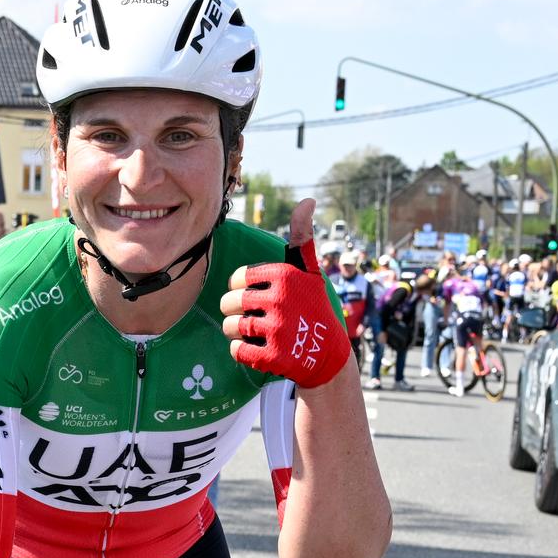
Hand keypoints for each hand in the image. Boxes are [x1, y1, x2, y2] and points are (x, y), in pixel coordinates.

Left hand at [220, 198, 344, 389]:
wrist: (329, 355)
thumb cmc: (314, 307)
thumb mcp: (310, 271)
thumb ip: (302, 238)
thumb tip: (307, 200)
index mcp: (283, 275)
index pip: (237, 279)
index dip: (240, 289)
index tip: (255, 296)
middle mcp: (279, 300)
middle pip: (228, 303)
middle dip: (234, 311)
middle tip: (251, 317)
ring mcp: (276, 329)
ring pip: (230, 326)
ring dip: (236, 332)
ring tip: (253, 333)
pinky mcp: (272, 356)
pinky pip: (236, 350)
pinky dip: (241, 352)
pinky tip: (257, 349)